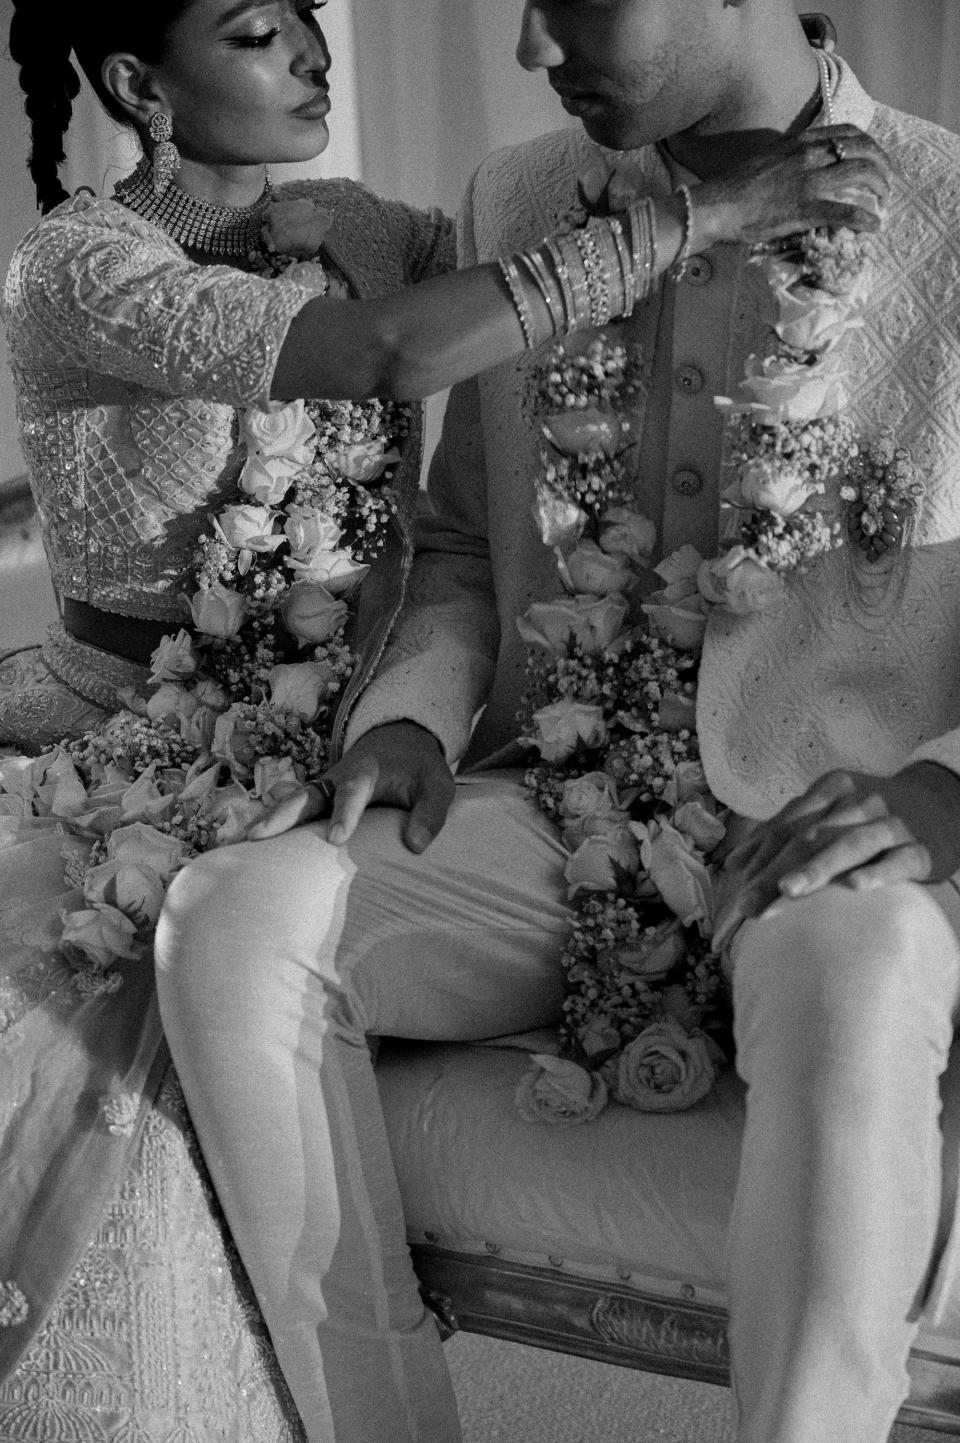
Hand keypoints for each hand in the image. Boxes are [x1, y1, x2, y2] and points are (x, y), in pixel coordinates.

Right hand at [246, 720, 454, 852]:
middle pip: (305, 796)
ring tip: (241, 844)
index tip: (334, 838)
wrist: (400, 742)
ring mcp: (323, 789)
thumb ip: (430, 813)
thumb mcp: (438, 786)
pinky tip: (249, 849)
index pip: (352, 793)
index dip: (343, 814)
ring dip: (267, 822)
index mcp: (366, 773)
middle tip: (257, 836)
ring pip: (291, 804)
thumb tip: (414, 846)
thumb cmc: (420, 769)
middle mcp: (337, 779)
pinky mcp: (318, 800)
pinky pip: (293, 814)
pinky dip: (273, 827)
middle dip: (281, 816)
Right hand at [694, 125, 892, 249]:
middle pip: (862, 150)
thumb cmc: (734, 186)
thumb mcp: (768, 157)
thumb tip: (805, 165)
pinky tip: (874, 226)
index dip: (869, 144)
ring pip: (861, 174)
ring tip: (885, 200)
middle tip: (886, 182)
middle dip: (882, 164)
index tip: (874, 158)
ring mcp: (808, 182)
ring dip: (881, 186)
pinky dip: (865, 219)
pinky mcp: (805, 210)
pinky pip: (846, 212)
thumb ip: (791, 157)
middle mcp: (809, 156)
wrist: (716, 206)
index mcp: (800, 141)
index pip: (848, 132)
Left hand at [715, 762, 959, 939]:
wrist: (943, 800)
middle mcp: (861, 803)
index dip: (759, 853)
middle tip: (751, 904)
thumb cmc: (872, 813)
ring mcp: (893, 824)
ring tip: (788, 891)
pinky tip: (856, 887)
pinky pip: (899, 861)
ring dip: (817, 868)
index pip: (789, 824)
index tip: (736, 883)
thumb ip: (787, 829)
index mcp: (833, 789)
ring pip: (850, 845)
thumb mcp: (832, 808)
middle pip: (811, 837)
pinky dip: (878, 872)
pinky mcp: (922, 849)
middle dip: (776, 871)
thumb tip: (735, 863)